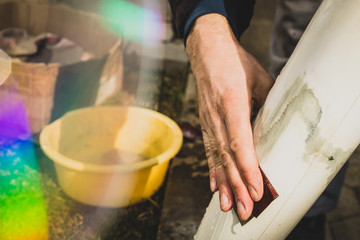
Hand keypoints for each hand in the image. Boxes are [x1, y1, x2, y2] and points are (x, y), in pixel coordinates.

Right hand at [186, 14, 273, 219]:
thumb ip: (270, 99)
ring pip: (216, 158)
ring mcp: (208, 121)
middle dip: (237, 186)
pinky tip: (215, 186)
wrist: (206, 50)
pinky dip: (212, 170)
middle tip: (245, 209)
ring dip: (224, 184)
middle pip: (227, 157)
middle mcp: (216, 116)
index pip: (240, 142)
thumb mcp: (258, 76)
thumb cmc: (232, 61)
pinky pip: (209, 150)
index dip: (247, 168)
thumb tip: (281, 119)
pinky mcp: (205, 123)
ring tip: (229, 206)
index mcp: (231, 102)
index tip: (256, 189)